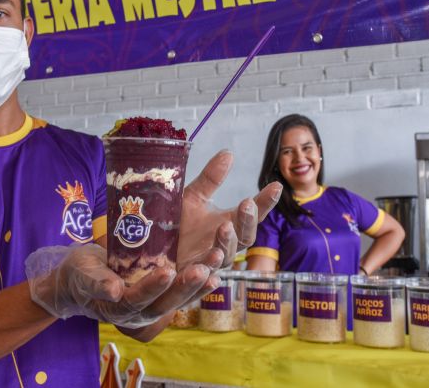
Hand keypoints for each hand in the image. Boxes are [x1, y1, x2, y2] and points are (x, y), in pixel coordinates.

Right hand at [25, 243, 225, 327]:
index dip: (152, 287)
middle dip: (185, 286)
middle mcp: (141, 310)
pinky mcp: (164, 292)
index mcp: (119, 308)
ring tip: (216, 262)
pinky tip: (216, 270)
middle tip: (202, 269)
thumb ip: (97, 283)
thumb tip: (114, 291)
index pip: (138, 299)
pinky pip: (185, 290)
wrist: (83, 279)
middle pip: (166, 302)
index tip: (166, 272)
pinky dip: (201, 283)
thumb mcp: (83, 276)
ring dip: (200, 282)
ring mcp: (155, 303)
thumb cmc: (80, 276)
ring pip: (181, 296)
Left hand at [178, 150, 281, 272]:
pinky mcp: (192, 276)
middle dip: (247, 221)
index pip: (253, 214)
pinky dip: (209, 268)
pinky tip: (210, 260)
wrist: (152, 249)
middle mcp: (224, 245)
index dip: (266, 202)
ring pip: (226, 256)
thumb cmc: (177, 223)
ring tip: (224, 227)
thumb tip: (228, 153)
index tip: (276, 185)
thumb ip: (211, 179)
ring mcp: (210, 262)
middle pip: (246, 237)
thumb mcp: (193, 196)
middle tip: (247, 204)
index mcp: (228, 224)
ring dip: (227, 242)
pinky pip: (203, 275)